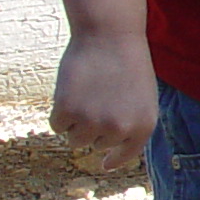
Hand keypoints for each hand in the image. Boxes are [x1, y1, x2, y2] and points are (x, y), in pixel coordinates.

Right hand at [50, 29, 157, 174]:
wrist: (110, 35)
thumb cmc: (127, 64)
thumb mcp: (142, 97)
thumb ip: (130, 125)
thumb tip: (108, 155)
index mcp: (143, 126)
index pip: (125, 154)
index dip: (113, 160)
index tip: (104, 164)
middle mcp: (119, 129)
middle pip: (95, 145)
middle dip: (94, 126)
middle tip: (99, 97)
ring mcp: (92, 122)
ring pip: (75, 140)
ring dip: (75, 122)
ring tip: (86, 94)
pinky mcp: (67, 112)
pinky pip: (56, 126)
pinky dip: (59, 113)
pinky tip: (70, 91)